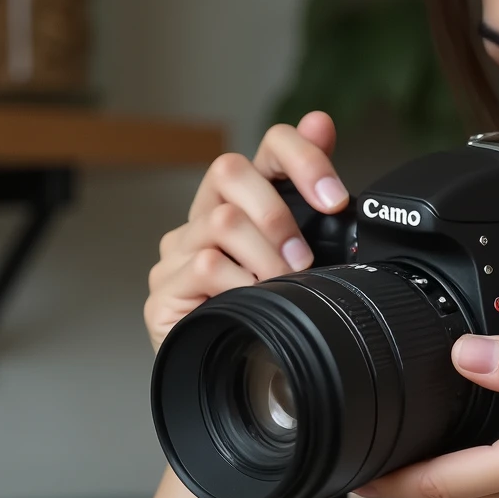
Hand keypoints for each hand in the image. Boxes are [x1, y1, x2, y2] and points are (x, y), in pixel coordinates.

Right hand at [144, 111, 347, 351]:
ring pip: (222, 221)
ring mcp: (179, 250)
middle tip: (304, 258)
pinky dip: (240, 285)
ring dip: (265, 257)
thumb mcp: (306, 253)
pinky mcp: (164, 288)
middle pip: (230, 169)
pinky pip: (204, 266)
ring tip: (282, 286)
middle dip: (277, 212)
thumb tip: (321, 120)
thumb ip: (312, 195)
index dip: (301, 157)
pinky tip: (252, 303)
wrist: (241, 377)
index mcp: (245, 201)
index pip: (266, 147)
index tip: (334, 198)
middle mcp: (205, 215)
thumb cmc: (273, 311)